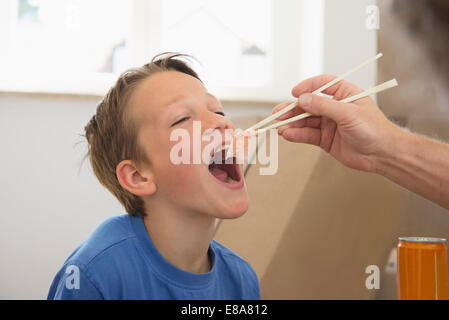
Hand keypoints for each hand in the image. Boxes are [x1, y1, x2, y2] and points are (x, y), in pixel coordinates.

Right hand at [272, 74, 400, 171]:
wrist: (383, 155)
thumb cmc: (375, 130)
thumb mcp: (348, 113)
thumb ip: (324, 106)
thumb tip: (303, 99)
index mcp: (345, 94)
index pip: (322, 85)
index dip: (307, 87)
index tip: (295, 93)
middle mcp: (335, 108)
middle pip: (309, 105)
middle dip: (293, 109)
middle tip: (278, 114)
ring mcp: (329, 124)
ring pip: (305, 121)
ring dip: (292, 123)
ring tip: (279, 126)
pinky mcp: (325, 140)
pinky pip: (308, 135)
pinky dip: (297, 135)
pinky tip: (288, 135)